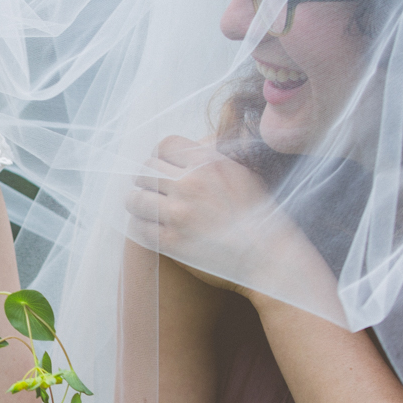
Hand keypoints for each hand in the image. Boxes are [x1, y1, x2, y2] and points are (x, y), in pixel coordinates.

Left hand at [124, 136, 290, 292]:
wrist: (269, 257)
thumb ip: (210, 160)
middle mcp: (190, 184)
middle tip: (155, 192)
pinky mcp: (171, 242)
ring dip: (138, 203)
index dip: (160, 156)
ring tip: (148, 209)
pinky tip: (152, 229)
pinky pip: (138, 227)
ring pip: (134, 198)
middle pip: (145, 170)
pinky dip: (141, 227)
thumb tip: (184, 152)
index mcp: (208, 162)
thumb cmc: (258, 215)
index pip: (164, 145)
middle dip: (147, 181)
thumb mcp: (240, 173)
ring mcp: (178, 213)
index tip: (162, 168)